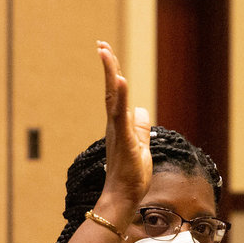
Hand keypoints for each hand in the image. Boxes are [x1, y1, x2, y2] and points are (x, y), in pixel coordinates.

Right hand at [96, 41, 150, 214]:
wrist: (123, 198)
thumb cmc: (130, 177)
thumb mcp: (141, 146)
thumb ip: (141, 128)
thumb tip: (142, 110)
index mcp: (119, 125)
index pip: (116, 94)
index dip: (112, 73)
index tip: (106, 52)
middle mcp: (115, 125)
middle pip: (111, 90)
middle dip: (107, 66)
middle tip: (101, 44)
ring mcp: (118, 132)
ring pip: (113, 98)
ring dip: (110, 75)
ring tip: (106, 53)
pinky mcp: (124, 140)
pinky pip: (121, 115)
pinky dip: (120, 96)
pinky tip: (120, 80)